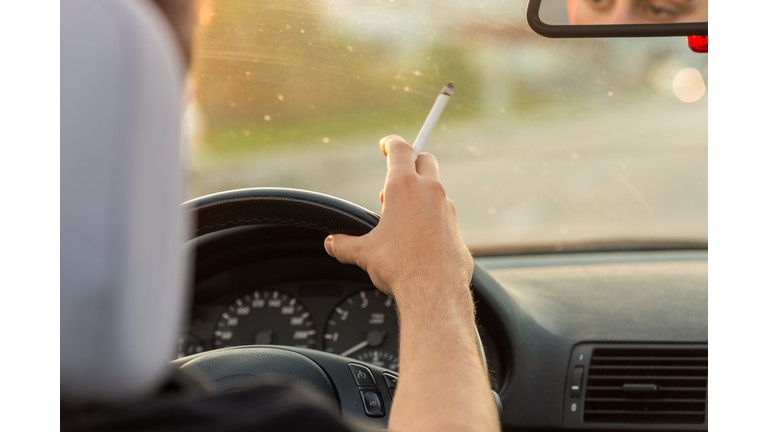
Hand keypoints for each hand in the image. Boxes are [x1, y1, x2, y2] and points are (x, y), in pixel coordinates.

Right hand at [323, 135, 473, 304]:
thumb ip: (344, 244)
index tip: (386, 144)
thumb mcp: (364, 253)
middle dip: (410, 163)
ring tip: (402, 216)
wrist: (434, 292)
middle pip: (424, 160)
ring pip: (436, 188)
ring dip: (421, 193)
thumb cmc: (400, 267)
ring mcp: (447, 208)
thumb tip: (331, 244)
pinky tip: (419, 236)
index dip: (391, 143)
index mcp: (404, 187)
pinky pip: (443, 213)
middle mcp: (429, 191)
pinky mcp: (456, 227)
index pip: (400, 149)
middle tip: (392, 183)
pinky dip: (431, 216)